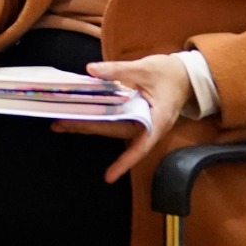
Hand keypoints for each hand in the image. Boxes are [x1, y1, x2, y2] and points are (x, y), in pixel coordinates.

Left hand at [59, 55, 196, 182]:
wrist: (184, 75)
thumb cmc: (170, 73)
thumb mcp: (145, 68)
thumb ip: (118, 70)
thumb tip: (91, 70)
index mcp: (157, 120)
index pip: (140, 146)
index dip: (125, 162)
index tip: (109, 177)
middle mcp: (147, 126)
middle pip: (114, 132)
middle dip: (87, 129)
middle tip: (60, 124)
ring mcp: (139, 123)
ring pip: (110, 128)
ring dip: (86, 125)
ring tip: (61, 122)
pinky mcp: (133, 117)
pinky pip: (112, 121)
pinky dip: (95, 118)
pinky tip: (77, 115)